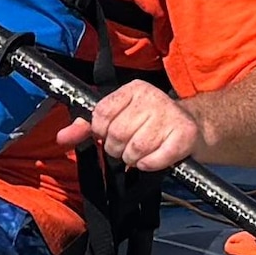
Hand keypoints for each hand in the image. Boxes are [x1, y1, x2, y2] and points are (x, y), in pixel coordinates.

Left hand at [83, 80, 204, 176]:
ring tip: (140, 153)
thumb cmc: (149, 123)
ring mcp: (170, 116)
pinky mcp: (185, 135)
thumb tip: (61, 137)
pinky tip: (152, 159)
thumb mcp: (119, 117)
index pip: (101, 114)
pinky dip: (149, 165)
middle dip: (117, 148)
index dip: (100, 131)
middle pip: (117, 134)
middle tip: (126, 147)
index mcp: (134, 89)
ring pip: (135, 149)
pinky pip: (154, 160)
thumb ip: (87, 126)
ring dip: (133, 159)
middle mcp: (153, 97)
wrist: (194, 126)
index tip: (108, 134)